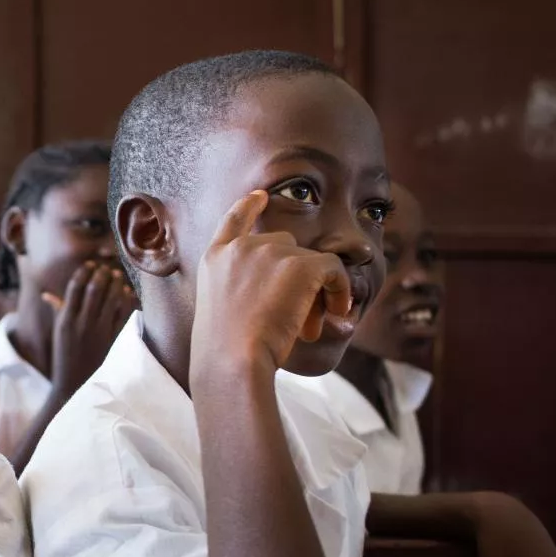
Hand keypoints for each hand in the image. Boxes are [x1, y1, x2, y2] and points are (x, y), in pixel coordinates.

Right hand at [44, 261, 134, 397]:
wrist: (75, 384)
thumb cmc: (65, 356)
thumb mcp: (58, 333)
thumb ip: (57, 311)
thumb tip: (47, 295)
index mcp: (65, 320)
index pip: (75, 287)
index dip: (84, 272)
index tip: (90, 265)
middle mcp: (82, 323)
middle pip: (94, 288)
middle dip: (102, 273)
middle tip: (106, 268)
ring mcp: (99, 331)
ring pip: (111, 298)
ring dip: (116, 282)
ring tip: (117, 275)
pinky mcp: (113, 339)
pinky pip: (123, 313)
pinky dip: (125, 299)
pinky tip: (126, 292)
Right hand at [192, 190, 352, 375]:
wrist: (232, 360)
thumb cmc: (226, 352)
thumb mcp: (221, 313)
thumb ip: (243, 290)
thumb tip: (291, 293)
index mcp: (215, 259)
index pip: (233, 219)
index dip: (250, 205)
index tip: (262, 196)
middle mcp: (242, 248)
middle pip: (284, 245)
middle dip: (295, 277)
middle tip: (298, 318)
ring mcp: (270, 252)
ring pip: (310, 261)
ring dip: (315, 292)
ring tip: (310, 328)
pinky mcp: (300, 265)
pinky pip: (333, 269)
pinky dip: (340, 290)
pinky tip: (337, 312)